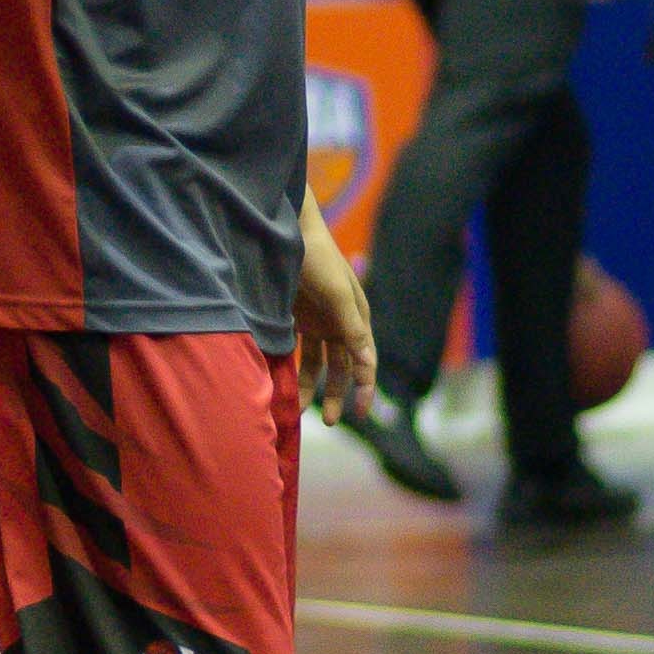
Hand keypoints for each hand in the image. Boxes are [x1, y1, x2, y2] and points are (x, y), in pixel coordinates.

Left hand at [291, 220, 374, 418]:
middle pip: (342, 368)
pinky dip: (293, 369)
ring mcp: (318, 322)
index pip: (365, 361)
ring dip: (313, 387)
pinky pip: (297, 352)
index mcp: (357, 318)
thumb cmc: (317, 259)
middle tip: (331, 422)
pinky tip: (284, 387)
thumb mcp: (338, 295)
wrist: (286, 231)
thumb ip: (352, 329)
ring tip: (302, 411)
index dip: (365, 388)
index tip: (360, 413)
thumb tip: (369, 365)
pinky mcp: (296, 319)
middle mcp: (340, 324)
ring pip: (319, 364)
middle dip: (338, 395)